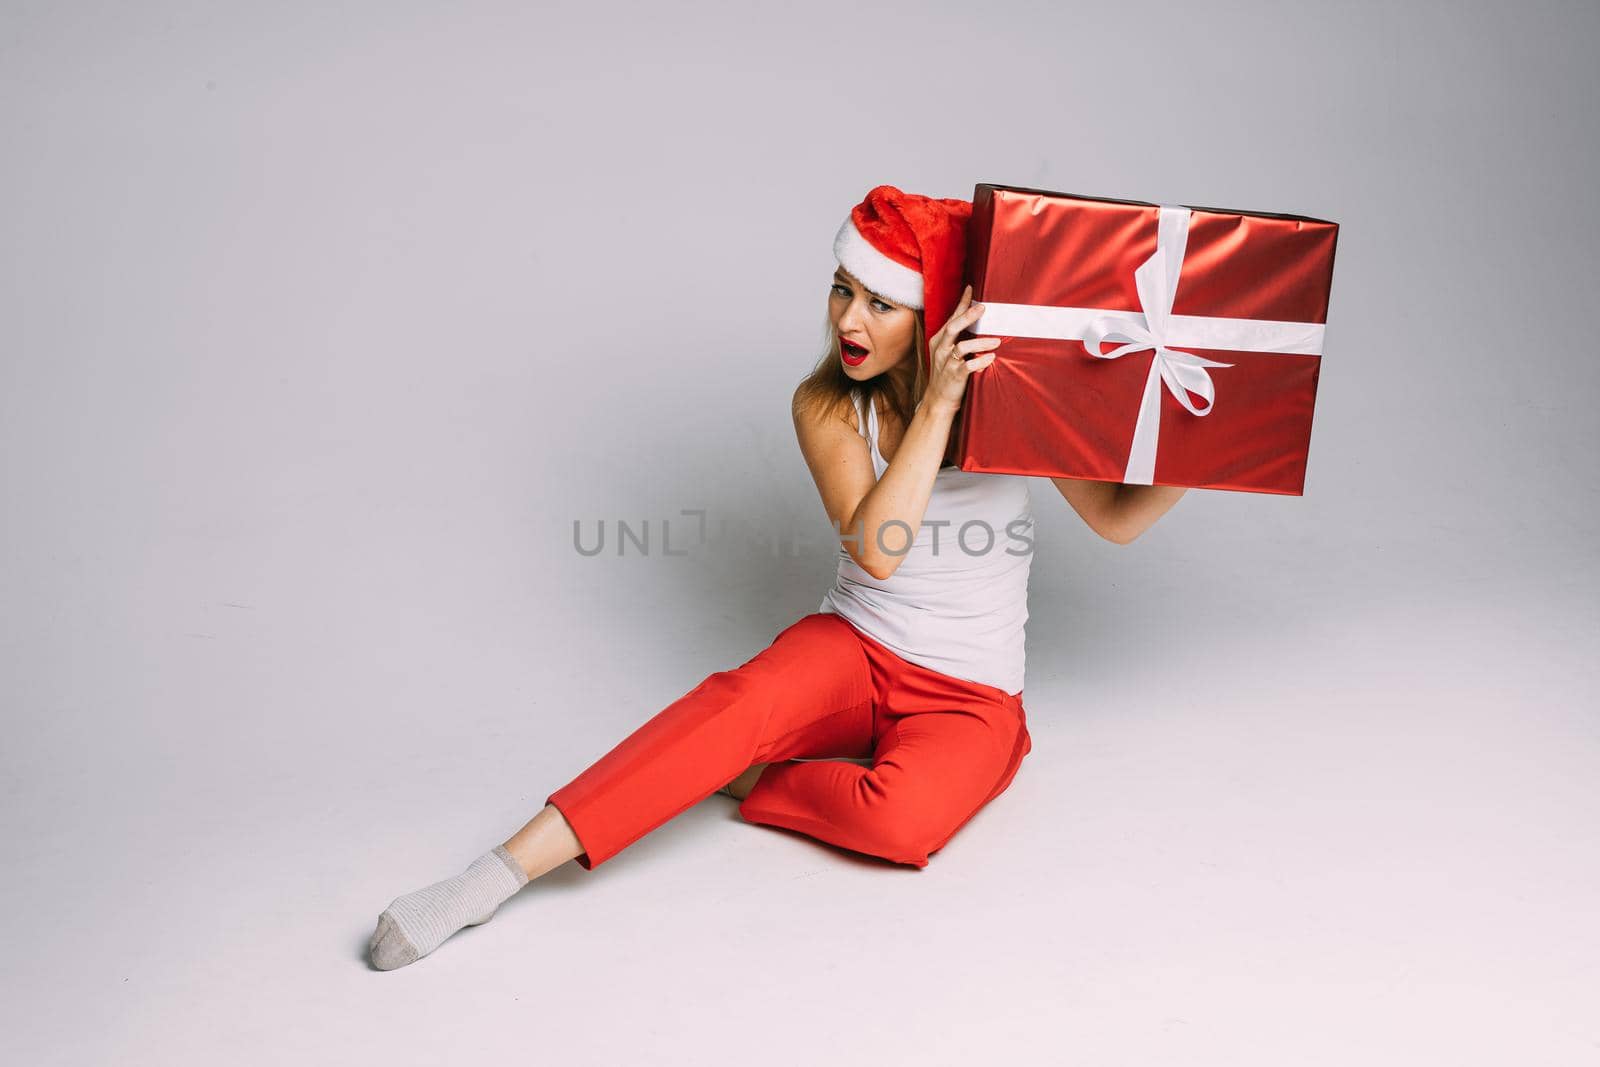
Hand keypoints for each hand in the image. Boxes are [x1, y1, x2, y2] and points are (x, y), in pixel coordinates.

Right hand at [922, 284, 1000, 415]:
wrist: (938, 400)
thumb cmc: (947, 374)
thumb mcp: (949, 353)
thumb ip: (961, 339)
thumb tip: (979, 322)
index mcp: (939, 340)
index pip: (951, 318)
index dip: (961, 303)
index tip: (971, 289)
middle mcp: (941, 349)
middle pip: (952, 328)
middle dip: (967, 316)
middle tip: (983, 308)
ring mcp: (946, 363)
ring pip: (962, 347)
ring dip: (980, 343)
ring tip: (996, 341)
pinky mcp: (954, 376)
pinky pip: (967, 367)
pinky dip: (980, 361)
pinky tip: (991, 358)